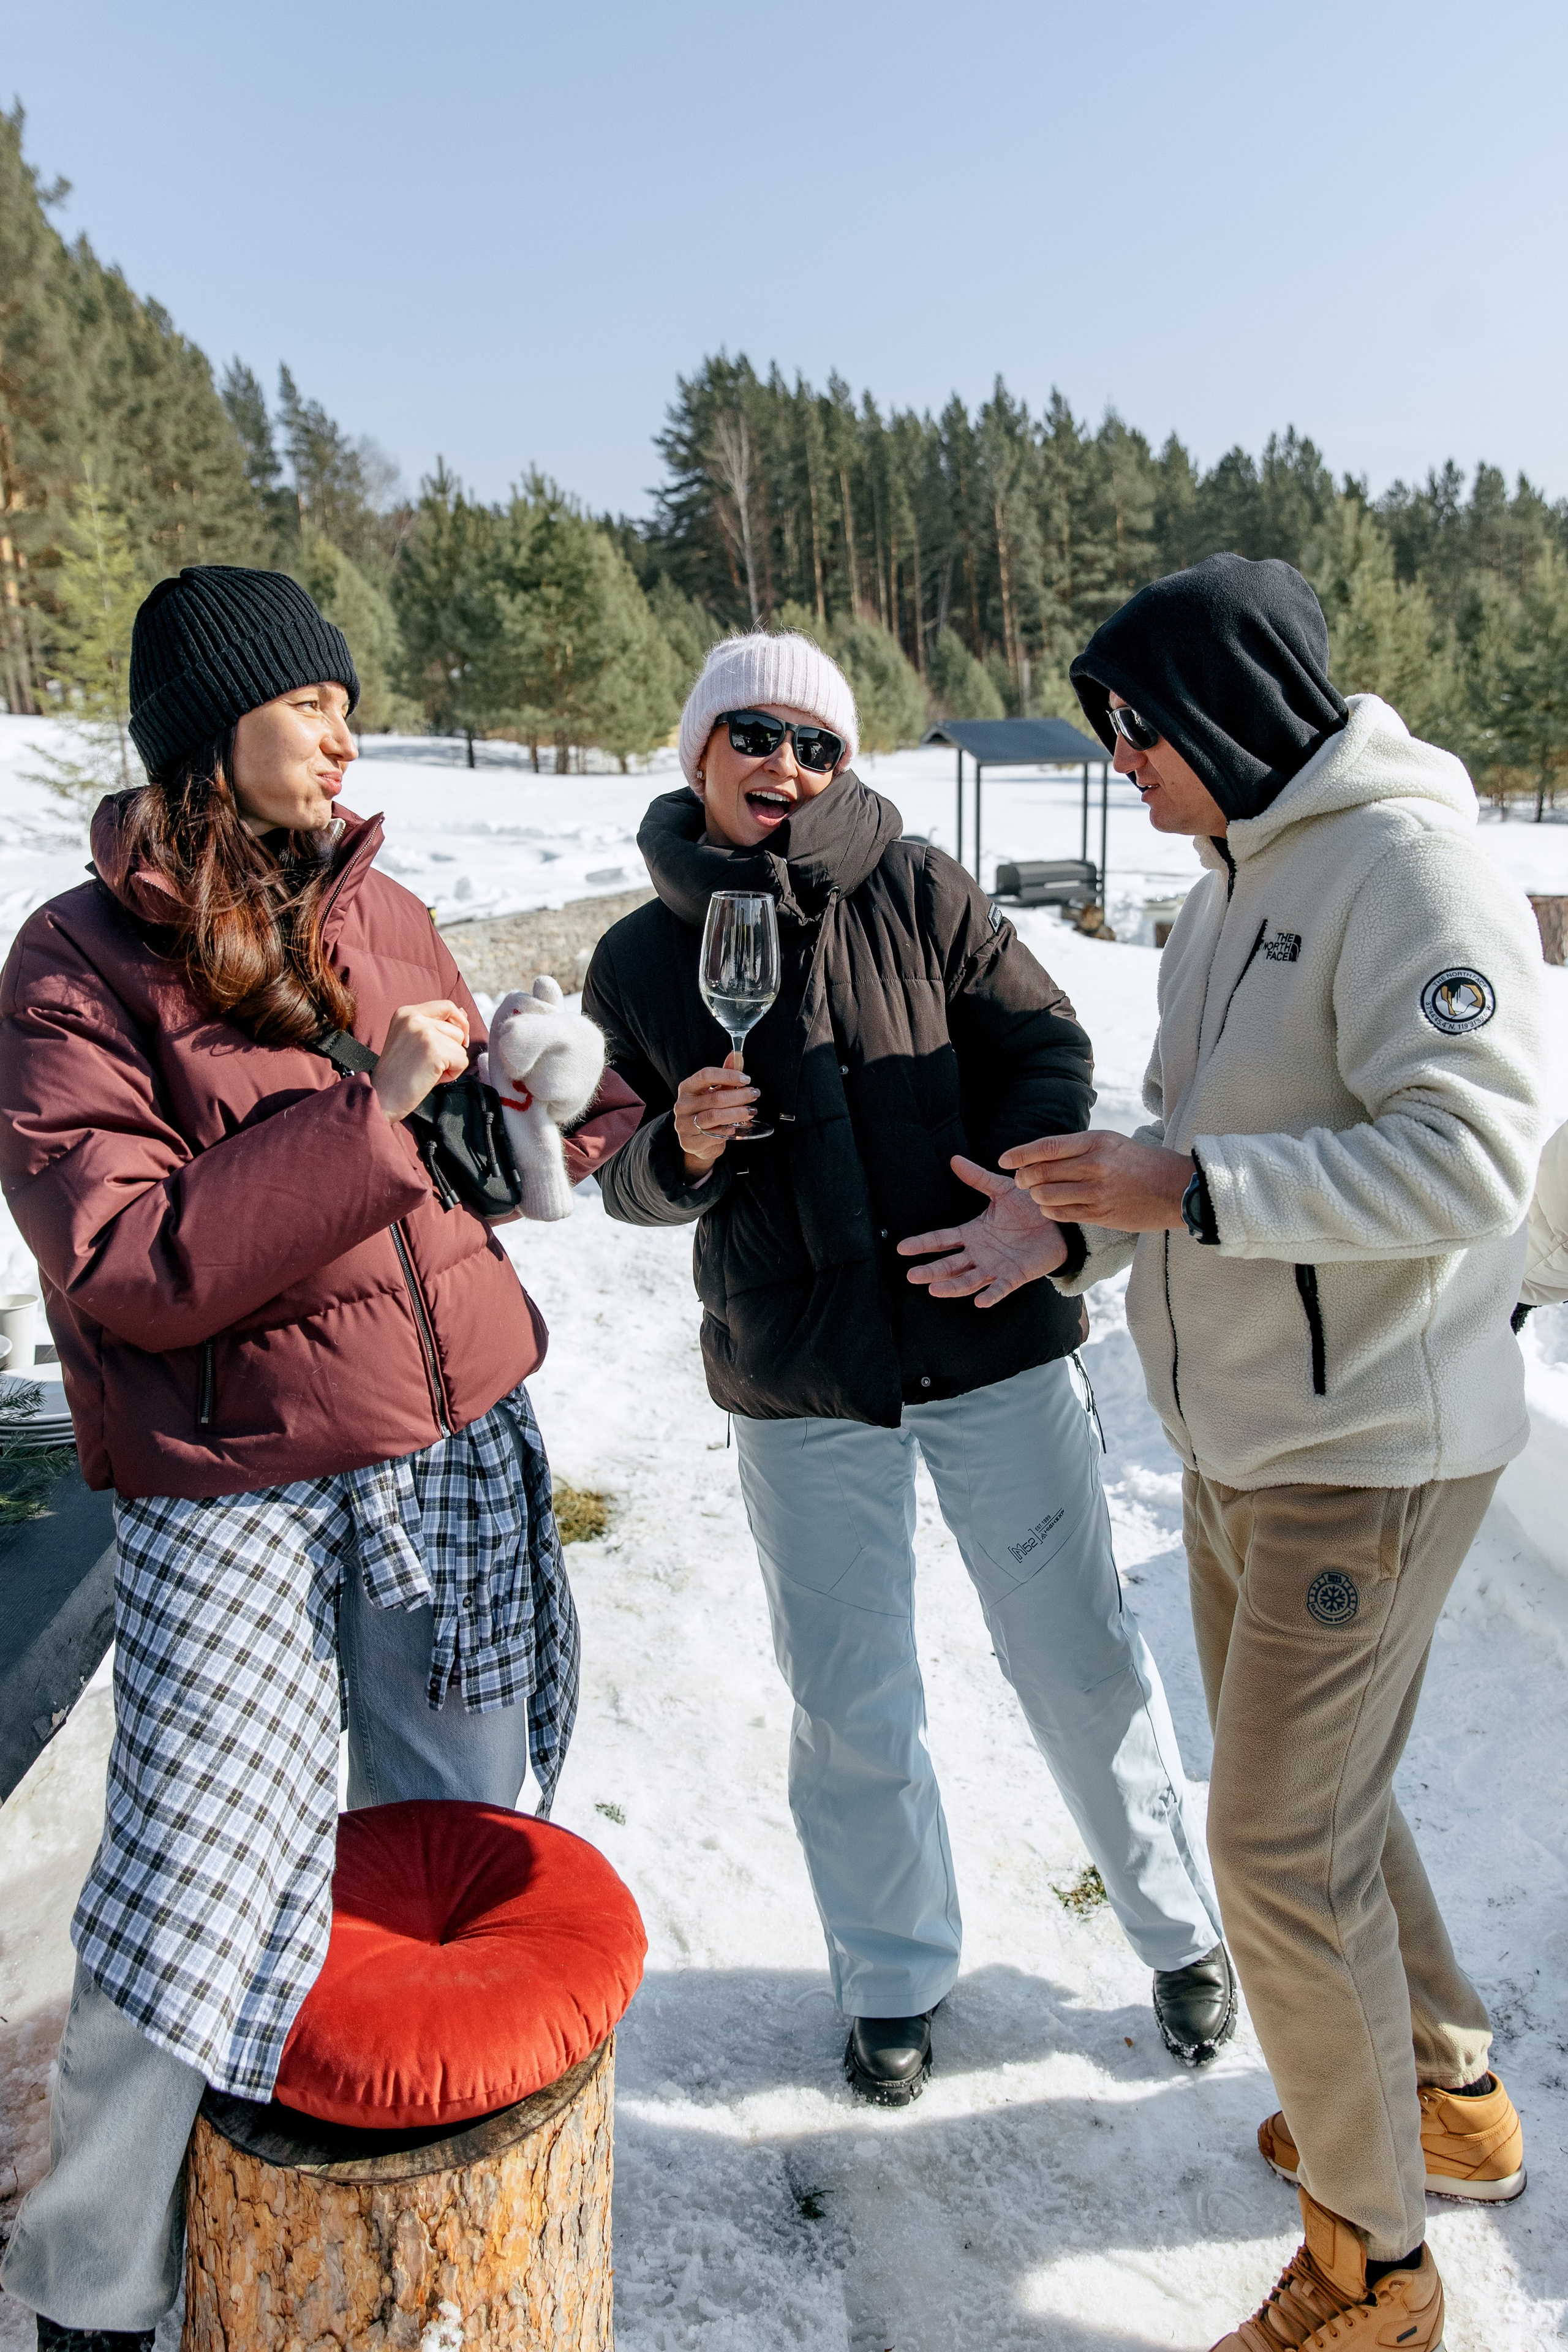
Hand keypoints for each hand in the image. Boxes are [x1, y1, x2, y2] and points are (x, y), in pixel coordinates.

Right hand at [371, 1000, 470, 1122]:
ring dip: (451, 1063)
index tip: (457, 1041)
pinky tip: (431, 1078)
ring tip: (427, 1071)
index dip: (458, 1023)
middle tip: (426, 1064)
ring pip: (460, 1046)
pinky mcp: (434, 1050)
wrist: (382, 1097)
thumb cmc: (398, 1074)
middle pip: (457, 1029)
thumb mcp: (413, 1041)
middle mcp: (414, 1017)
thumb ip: (436, 1025)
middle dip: (450, 1050)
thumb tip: (463, 1014)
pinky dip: (452, 1074)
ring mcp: (424, 1033)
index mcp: (406, 1013)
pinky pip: (462, 1061)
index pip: (447, 1006)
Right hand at [673, 1053, 758, 1176]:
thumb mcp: (715, 1091)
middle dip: (739, 1096)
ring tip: (751, 1111)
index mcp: (687, 1088)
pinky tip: (736, 1127)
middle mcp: (682, 1105)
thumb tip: (736, 1055)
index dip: (728, 1075)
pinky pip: (712, 1135)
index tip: (746, 1079)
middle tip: (754, 1095)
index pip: (706, 1075)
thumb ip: (725, 1074)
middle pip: (715, 1098)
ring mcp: (683, 1124)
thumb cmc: (707, 1111)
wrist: (697, 1140)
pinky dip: (727, 1130)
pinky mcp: (689, 1142)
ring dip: (737, 1113)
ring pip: (715, 1116)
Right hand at [897, 1155, 1069, 1306]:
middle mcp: (978, 1254)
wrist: (1059, 1222)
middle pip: (949, 1265)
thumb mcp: (1002, 1189)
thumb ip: (978, 1178)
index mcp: (972, 1234)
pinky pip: (1000, 1289)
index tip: (902, 1248)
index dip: (922, 1244)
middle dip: (930, 1271)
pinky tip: (980, 1302)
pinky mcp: (1014, 1277)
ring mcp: (994, 1267)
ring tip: (934, 1290)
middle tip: (911, 1276)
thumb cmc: (1028, 1207)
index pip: (941, 1240)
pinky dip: (990, 1295)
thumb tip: (954, 1159)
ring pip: (968, 1280)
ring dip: (951, 1286)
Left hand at [999, 1130, 1194, 1230]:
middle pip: (1041, 1172)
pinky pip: (1062, 1214)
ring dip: (1036, 1196)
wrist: (1176, 1189)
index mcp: (1096, 1142)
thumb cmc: (1141, 1162)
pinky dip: (1050, 1211)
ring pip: (1047, 1195)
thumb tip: (1042, 1153)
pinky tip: (1050, 1207)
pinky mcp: (1101, 1214)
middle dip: (1023, 1177)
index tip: (1004, 1159)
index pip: (1046, 1147)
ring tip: (1037, 1194)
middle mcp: (1095, 1165)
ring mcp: (1097, 1192)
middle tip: (1020, 1180)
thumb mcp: (1111, 1142)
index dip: (1020, 1154)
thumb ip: (1079, 1147)